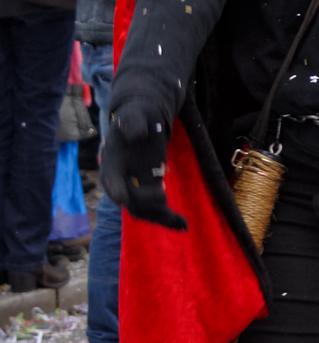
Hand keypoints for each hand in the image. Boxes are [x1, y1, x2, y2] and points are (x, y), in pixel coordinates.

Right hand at [100, 104, 187, 230]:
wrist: (140, 125)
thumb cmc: (135, 119)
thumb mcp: (134, 116)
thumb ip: (133, 123)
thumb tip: (137, 134)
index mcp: (112, 162)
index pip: (111, 178)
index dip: (116, 188)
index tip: (121, 198)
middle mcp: (121, 180)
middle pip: (129, 200)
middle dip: (145, 203)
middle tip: (163, 198)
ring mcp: (135, 187)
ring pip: (144, 210)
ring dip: (161, 217)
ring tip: (181, 223)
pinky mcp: (149, 190)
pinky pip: (156, 209)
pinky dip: (168, 219)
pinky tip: (184, 226)